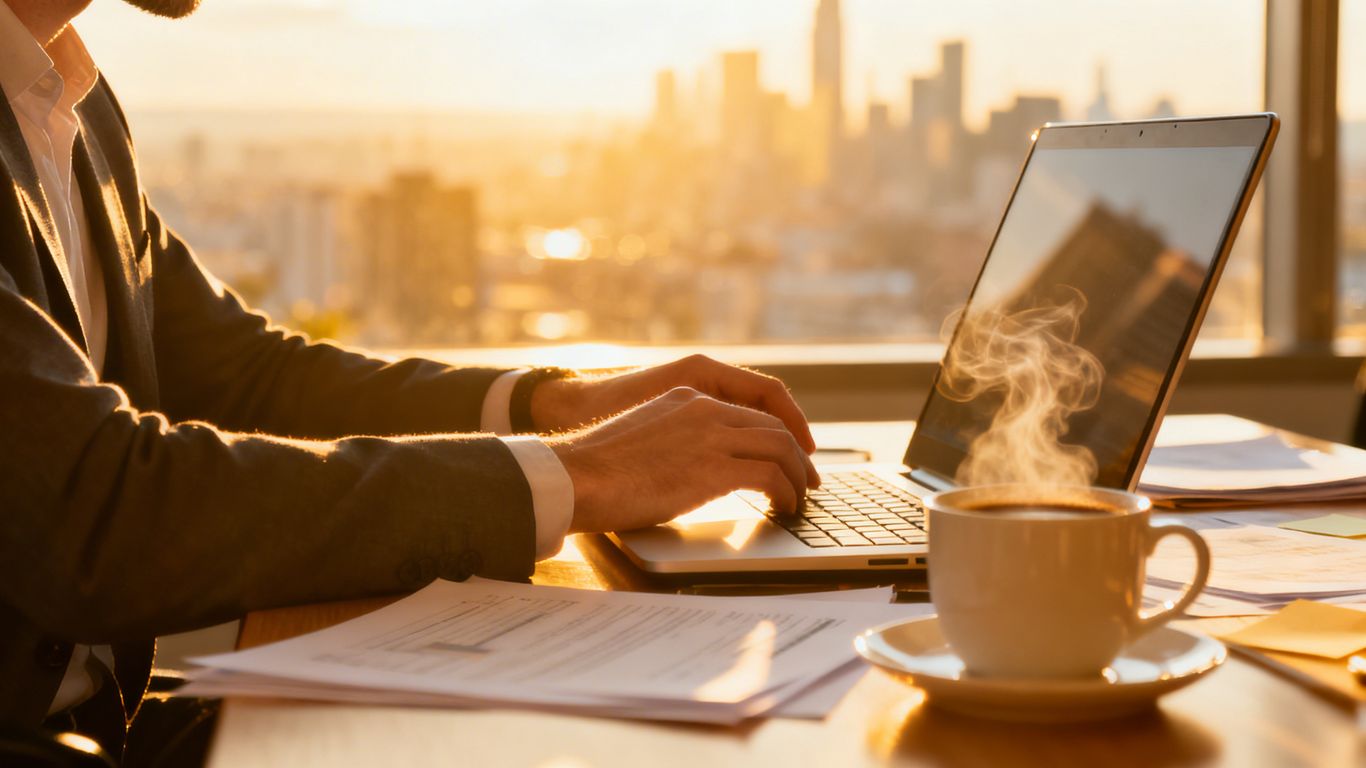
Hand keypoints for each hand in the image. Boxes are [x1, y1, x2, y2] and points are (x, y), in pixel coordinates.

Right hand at [547, 387, 819, 532]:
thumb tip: (684, 475)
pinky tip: (783, 508)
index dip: (776, 435)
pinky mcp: (713, 467)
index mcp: (685, 397)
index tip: (786, 457)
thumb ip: (672, 446)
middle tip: (806, 482)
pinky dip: (785, 492)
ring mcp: (710, 435)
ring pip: (780, 448)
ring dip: (796, 477)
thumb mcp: (641, 441)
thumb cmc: (594, 472)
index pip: (748, 410)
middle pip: (773, 426)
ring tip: (799, 500)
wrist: (574, 477)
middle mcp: (703, 409)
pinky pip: (770, 476)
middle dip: (797, 456)